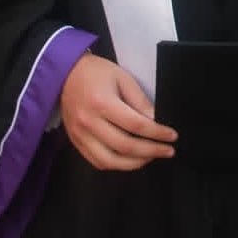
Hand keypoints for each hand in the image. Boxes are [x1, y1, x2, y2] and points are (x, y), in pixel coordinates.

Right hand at [61, 52, 177, 170]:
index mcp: (102, 103)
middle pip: (124, 146)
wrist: (65, 74)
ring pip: (109, 161)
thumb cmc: (97, 72)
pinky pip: (97, 162)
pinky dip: (116, 165)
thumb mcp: (123, 78)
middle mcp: (89, 122)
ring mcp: (80, 135)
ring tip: (151, 157)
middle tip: (168, 151)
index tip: (172, 136)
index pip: (136, 125)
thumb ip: (140, 101)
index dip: (157, 133)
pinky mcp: (75, 142)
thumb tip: (156, 121)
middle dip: (150, 151)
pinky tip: (130, 160)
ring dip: (134, 163)